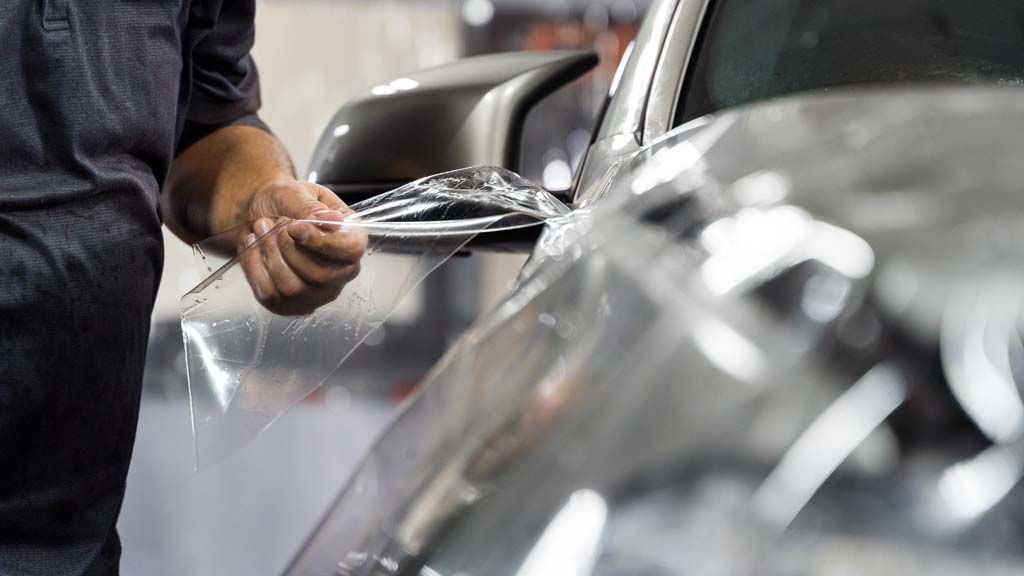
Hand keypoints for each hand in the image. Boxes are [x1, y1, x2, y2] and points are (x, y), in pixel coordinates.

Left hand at [239, 180, 366, 315]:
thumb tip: (334, 221)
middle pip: (320, 276)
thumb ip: (312, 208)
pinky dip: (254, 268)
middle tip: (272, 223)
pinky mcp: (291, 304)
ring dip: (269, 255)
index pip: (351, 252)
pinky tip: (253, 246)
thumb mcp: (297, 193)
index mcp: (352, 239)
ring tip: (261, 229)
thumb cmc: (285, 201)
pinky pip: (270, 296)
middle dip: (288, 248)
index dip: (322, 243)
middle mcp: (341, 271)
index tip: (295, 227)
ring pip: (293, 288)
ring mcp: (318, 292)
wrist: (259, 212)